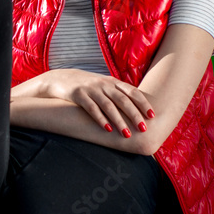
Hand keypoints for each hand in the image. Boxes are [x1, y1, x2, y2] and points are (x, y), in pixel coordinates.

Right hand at [37, 69, 155, 137]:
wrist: (61, 79)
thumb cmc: (87, 86)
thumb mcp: (104, 86)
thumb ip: (118, 94)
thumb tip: (137, 109)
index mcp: (112, 82)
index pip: (132, 92)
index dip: (143, 103)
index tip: (152, 116)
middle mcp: (103, 84)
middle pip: (123, 100)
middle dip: (134, 114)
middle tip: (144, 128)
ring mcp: (91, 89)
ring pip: (108, 106)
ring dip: (119, 121)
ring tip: (127, 134)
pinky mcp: (78, 94)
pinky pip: (91, 108)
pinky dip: (100, 119)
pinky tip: (107, 129)